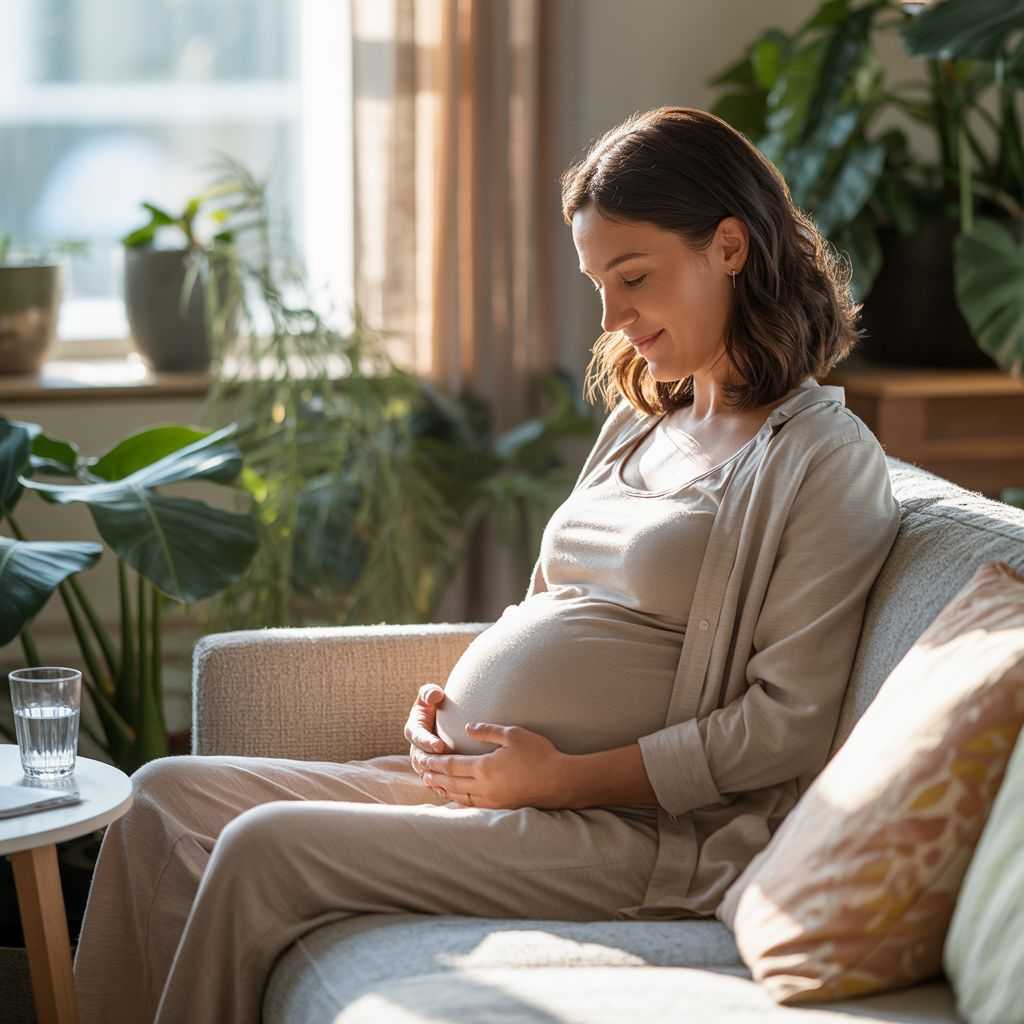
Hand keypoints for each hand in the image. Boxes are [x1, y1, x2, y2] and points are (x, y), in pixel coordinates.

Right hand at [404, 683, 451, 795]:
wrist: (445, 717)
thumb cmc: (436, 703)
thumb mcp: (431, 694)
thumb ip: (429, 692)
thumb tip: (435, 696)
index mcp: (414, 729)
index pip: (418, 737)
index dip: (427, 742)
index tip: (440, 745)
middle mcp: (416, 748)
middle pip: (421, 760)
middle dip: (433, 764)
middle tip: (448, 766)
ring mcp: (423, 762)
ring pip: (426, 774)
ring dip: (437, 779)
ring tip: (452, 781)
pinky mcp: (433, 772)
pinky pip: (434, 784)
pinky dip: (441, 789)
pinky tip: (452, 791)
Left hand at [418, 722, 567, 809]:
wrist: (560, 781)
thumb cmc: (539, 754)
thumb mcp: (513, 734)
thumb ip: (487, 730)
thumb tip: (468, 727)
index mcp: (484, 767)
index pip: (452, 765)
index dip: (436, 763)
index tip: (424, 759)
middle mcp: (484, 786)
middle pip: (452, 782)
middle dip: (435, 777)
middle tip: (422, 773)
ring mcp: (492, 799)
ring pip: (461, 796)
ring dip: (445, 790)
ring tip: (434, 785)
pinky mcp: (502, 807)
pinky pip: (474, 805)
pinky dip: (460, 800)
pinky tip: (458, 798)